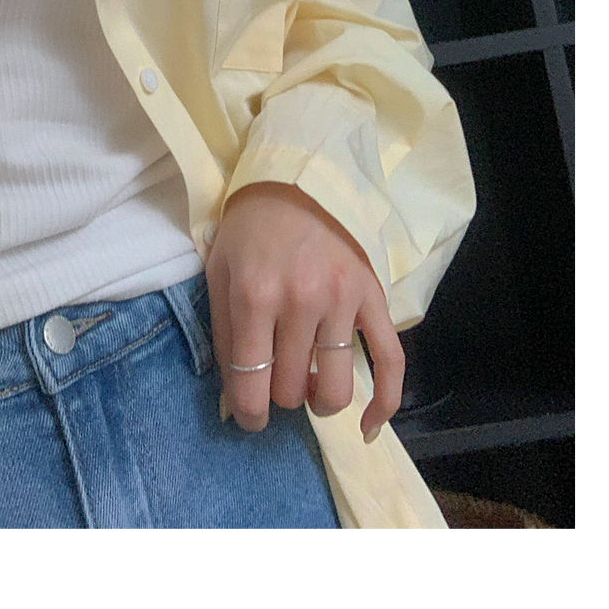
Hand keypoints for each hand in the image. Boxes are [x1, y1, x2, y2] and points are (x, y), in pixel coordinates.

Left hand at [205, 181, 403, 441]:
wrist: (295, 182)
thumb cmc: (249, 233)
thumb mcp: (219, 277)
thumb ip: (225, 339)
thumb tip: (236, 401)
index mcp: (255, 297)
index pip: (252, 386)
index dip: (250, 415)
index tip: (252, 416)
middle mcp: (301, 302)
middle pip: (293, 390)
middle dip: (281, 395)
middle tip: (276, 375)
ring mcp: (342, 300)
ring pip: (336, 388)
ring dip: (320, 399)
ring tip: (311, 383)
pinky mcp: (373, 297)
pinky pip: (390, 362)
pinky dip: (383, 404)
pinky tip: (367, 426)